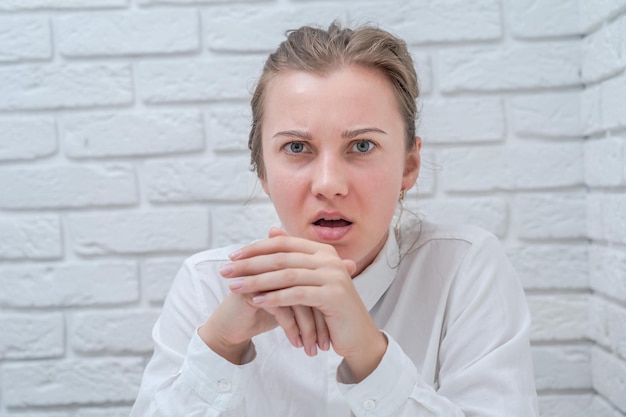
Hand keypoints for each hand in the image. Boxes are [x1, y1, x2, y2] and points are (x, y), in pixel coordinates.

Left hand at [223, 227, 387, 380]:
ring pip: (286, 275)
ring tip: (234, 288)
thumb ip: (292, 256)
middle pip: (282, 258)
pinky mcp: (333, 295)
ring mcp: (333, 276)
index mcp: (323, 251)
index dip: (256, 249)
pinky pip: (297, 294)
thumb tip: (271, 230)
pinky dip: (274, 298)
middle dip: (250, 265)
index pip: (283, 244)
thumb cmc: (330, 308)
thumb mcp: (310, 279)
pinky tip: (256, 302)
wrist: (357, 335)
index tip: (231, 257)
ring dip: (256, 282)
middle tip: (225, 271)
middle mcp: (330, 259)